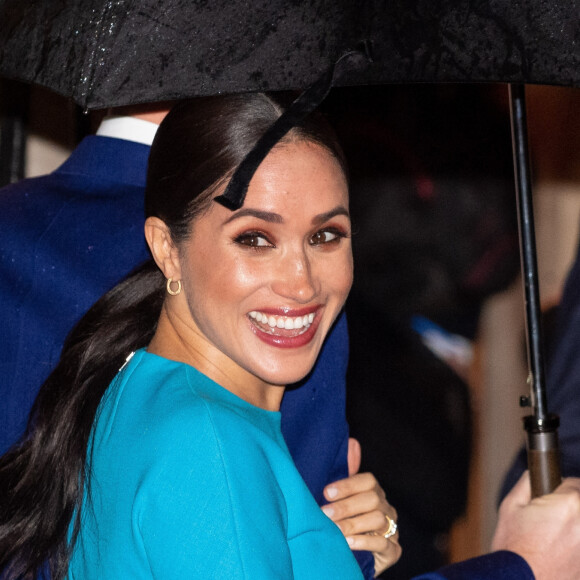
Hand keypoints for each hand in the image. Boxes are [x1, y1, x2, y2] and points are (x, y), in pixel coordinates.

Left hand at [321, 438, 401, 575]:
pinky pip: (383, 544)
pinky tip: (347, 543)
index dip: (347, 485)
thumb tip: (352, 442)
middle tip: (325, 514)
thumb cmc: (344, 521)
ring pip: (377, 519)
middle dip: (346, 506)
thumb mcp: (340, 497)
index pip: (368, 481)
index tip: (326, 492)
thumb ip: (346, 472)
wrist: (351, 556)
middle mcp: (385, 507)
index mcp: (373, 492)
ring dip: (352, 524)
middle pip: (372, 499)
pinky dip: (364, 542)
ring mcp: (392, 529)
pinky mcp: (393, 550)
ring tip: (334, 530)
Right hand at [492, 471, 579, 579]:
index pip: (575, 482)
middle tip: (552, 518)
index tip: (552, 496)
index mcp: (569, 504)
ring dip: (573, 527)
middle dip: (570, 507)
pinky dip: (573, 546)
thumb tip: (534, 474)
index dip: (561, 487)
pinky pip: (579, 546)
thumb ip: (526, 483)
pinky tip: (558, 552)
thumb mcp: (510, 507)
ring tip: (555, 538)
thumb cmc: (514, 549)